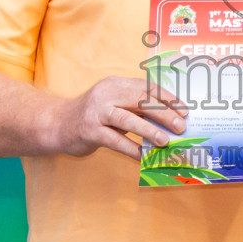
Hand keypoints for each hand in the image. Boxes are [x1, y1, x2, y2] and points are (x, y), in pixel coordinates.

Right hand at [53, 76, 186, 159]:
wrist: (57, 125)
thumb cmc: (94, 116)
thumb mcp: (114, 104)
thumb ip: (136, 107)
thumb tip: (169, 119)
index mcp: (116, 84)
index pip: (146, 87)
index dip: (167, 98)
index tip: (184, 110)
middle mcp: (106, 94)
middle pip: (140, 101)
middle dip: (164, 113)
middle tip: (181, 126)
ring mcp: (96, 112)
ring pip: (128, 120)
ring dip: (149, 131)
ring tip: (166, 141)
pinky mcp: (89, 131)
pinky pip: (115, 141)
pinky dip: (132, 150)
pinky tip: (144, 157)